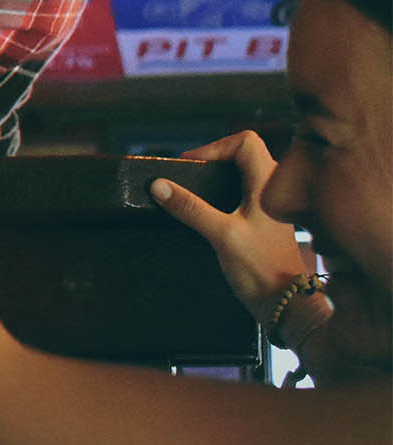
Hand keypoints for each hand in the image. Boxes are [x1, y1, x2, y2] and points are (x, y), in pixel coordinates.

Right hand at [151, 131, 311, 319]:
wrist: (286, 303)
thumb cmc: (262, 269)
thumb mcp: (221, 235)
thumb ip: (190, 208)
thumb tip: (159, 184)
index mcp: (269, 184)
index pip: (245, 141)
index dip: (215, 147)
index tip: (191, 166)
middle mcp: (273, 189)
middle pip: (242, 153)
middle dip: (212, 159)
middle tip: (188, 175)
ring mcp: (270, 204)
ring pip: (241, 172)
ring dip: (216, 176)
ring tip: (193, 190)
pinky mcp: (264, 219)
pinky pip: (241, 191)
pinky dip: (221, 191)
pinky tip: (207, 209)